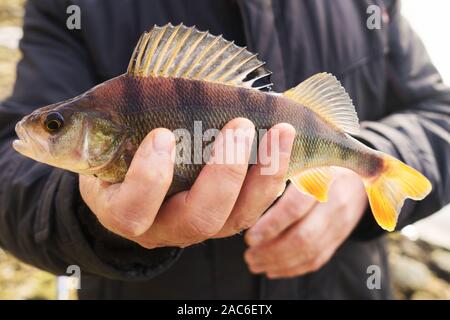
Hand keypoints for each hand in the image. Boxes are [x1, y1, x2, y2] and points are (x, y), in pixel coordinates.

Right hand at [80, 118, 295, 248]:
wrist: (139, 175)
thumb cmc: (117, 150)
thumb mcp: (100, 138)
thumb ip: (103, 122)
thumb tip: (113, 89)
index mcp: (125, 210)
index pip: (132, 209)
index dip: (148, 178)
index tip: (162, 134)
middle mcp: (165, 227)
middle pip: (198, 219)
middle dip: (222, 174)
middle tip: (237, 126)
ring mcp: (203, 224)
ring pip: (238, 217)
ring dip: (263, 173)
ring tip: (279, 130)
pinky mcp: (230, 215)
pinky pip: (257, 204)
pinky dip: (275, 174)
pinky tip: (284, 141)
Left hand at [244, 167, 367, 278]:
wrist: (356, 174)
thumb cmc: (316, 162)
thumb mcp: (301, 157)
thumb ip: (276, 169)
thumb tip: (242, 185)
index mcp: (321, 177)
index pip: (296, 207)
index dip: (271, 225)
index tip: (249, 237)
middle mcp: (334, 202)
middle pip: (303, 236)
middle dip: (272, 250)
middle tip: (248, 255)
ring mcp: (341, 223)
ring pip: (309, 252)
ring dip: (278, 262)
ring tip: (254, 262)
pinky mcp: (340, 237)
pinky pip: (317, 259)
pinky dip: (292, 268)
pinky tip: (271, 268)